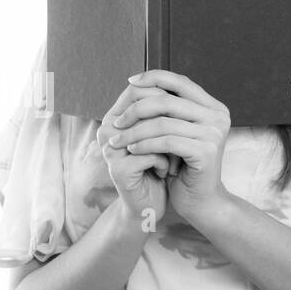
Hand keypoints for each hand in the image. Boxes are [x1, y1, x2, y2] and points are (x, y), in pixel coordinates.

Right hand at [97, 82, 172, 222]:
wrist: (149, 205)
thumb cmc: (157, 167)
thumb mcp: (159, 135)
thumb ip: (161, 111)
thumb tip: (180, 84)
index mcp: (114, 118)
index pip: (137, 89)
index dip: (164, 96)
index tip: (183, 113)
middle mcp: (107, 130)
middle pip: (143, 106)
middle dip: (169, 121)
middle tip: (183, 135)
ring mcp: (110, 149)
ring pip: (149, 130)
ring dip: (170, 145)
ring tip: (177, 156)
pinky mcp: (118, 169)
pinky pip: (151, 154)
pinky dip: (165, 163)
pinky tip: (167, 172)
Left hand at [111, 70, 232, 224]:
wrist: (201, 201)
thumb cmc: (184, 166)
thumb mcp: (177, 132)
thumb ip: (168, 110)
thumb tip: (138, 83)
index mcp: (212, 107)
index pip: (180, 81)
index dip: (153, 77)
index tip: (130, 82)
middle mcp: (217, 116)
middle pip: (167, 100)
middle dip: (136, 110)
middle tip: (116, 122)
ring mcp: (214, 133)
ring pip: (163, 122)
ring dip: (135, 131)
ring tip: (118, 140)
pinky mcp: (206, 151)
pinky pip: (166, 142)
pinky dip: (145, 144)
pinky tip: (131, 150)